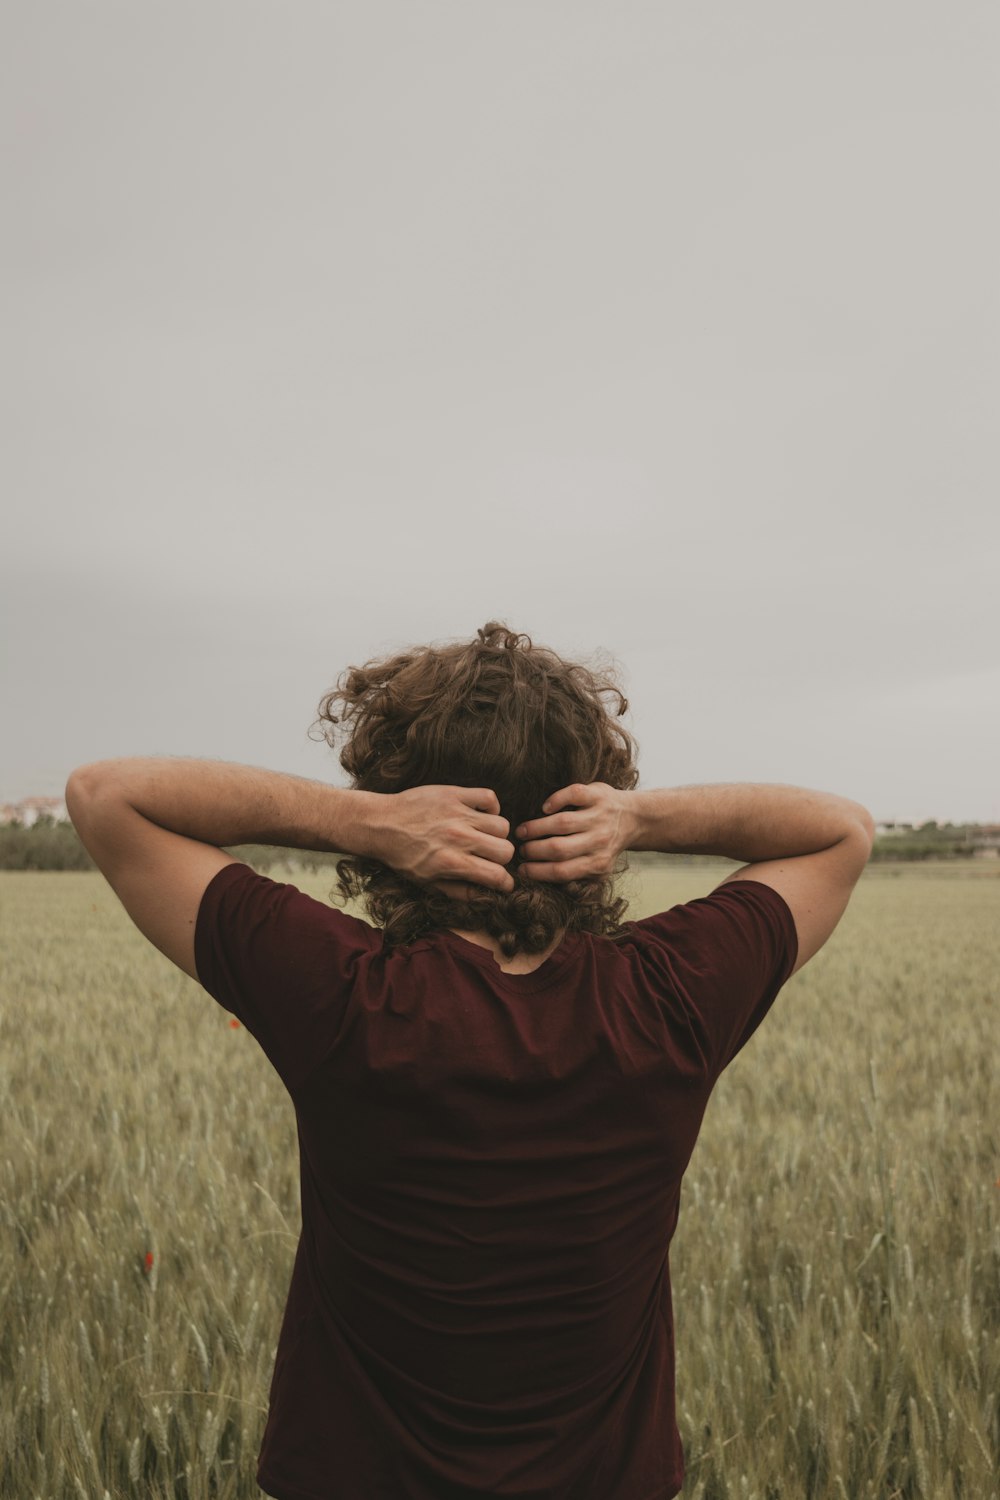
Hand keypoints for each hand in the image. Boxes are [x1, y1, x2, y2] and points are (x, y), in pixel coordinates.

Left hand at [369, 785, 515, 895]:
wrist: (380, 825)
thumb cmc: (402, 857)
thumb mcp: (427, 883)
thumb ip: (458, 892)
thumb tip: (485, 896)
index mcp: (453, 863)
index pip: (497, 875)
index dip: (505, 882)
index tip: (502, 882)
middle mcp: (459, 838)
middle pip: (506, 850)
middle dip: (501, 859)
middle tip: (490, 858)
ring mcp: (459, 814)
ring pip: (502, 825)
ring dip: (496, 834)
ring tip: (483, 836)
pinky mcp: (455, 794)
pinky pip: (489, 797)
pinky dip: (491, 806)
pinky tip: (481, 814)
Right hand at [516, 782, 632, 881]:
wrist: (634, 818)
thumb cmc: (606, 844)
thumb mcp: (598, 865)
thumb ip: (577, 874)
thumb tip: (542, 878)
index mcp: (599, 862)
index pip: (562, 871)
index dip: (537, 871)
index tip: (521, 870)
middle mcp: (600, 840)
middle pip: (559, 848)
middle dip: (534, 850)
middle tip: (521, 849)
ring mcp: (599, 816)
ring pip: (563, 822)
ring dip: (537, 827)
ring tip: (522, 831)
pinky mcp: (598, 794)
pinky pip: (573, 795)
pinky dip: (556, 800)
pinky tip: (545, 808)